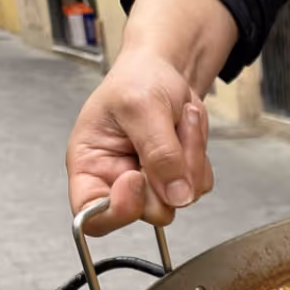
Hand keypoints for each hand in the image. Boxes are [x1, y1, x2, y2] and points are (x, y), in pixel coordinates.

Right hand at [66, 49, 213, 235]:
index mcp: (89, 166)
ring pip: (181, 198)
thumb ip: (158, 153)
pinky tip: (186, 131)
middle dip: (167, 174)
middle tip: (168, 134)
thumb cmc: (137, 80)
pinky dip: (200, 157)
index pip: (91, 217)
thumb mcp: (141, 106)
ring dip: (188, 159)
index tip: (136, 177)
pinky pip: (199, 185)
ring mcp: (152, 185)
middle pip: (149, 212)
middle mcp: (118, 183)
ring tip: (177, 122)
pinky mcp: (178, 181)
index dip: (117, 210)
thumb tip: (176, 196)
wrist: (165, 72)